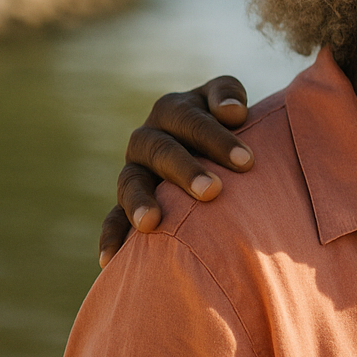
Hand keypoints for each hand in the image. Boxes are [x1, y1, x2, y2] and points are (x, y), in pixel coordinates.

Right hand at [99, 76, 254, 267]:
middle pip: (159, 149)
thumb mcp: (232, 105)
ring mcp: (135, 169)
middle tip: (213, 191)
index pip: (190, 118)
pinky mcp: (127, 201)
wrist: (218, 153)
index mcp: (175, 109)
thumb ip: (230, 97)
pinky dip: (112, 235)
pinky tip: (110, 259)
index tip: (247, 162)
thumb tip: (231, 112)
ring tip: (152, 223)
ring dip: (140, 201)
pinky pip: (113, 217)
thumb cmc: (235, 127)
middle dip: (185, 169)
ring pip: (130, 181)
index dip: (216, 137)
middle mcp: (150, 137)